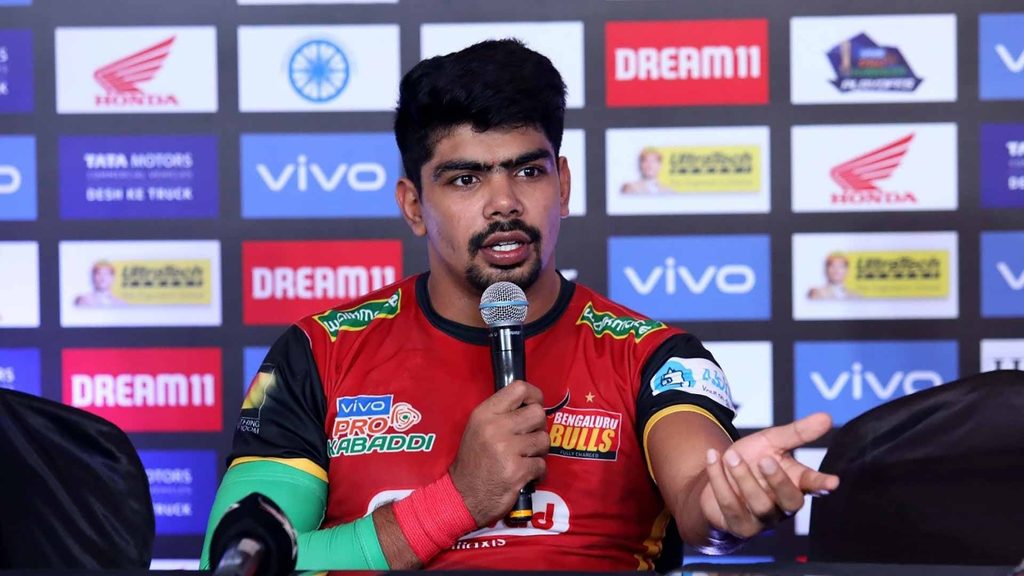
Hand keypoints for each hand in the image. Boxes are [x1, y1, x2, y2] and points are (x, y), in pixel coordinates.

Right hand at [448, 380, 548, 527]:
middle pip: (538, 414)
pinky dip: (537, 472)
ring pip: (543, 440)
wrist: (462, 497)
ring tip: (525, 458)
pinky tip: (525, 474)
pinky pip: (542, 464)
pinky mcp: (517, 471)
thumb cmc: (473, 461)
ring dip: (538, 451)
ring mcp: (507, 450)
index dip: (534, 396)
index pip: (520, 388)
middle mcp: (496, 428)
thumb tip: (531, 404)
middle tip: (528, 439)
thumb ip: (501, 413)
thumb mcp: (478, 428)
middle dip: (538, 428)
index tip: (534, 406)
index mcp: (485, 413)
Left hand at [699, 412, 839, 538]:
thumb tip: (827, 417)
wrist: (717, 479)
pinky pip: (730, 505)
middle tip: (765, 460)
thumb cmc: (752, 461)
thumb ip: (796, 433)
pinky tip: (713, 458)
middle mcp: (783, 506)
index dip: (822, 484)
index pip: (813, 485)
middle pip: (790, 500)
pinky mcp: (739, 526)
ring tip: (731, 456)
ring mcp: (762, 519)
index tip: (833, 482)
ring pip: (760, 505)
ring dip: (743, 478)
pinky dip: (719, 480)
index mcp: (796, 483)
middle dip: (778, 480)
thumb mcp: (771, 442)